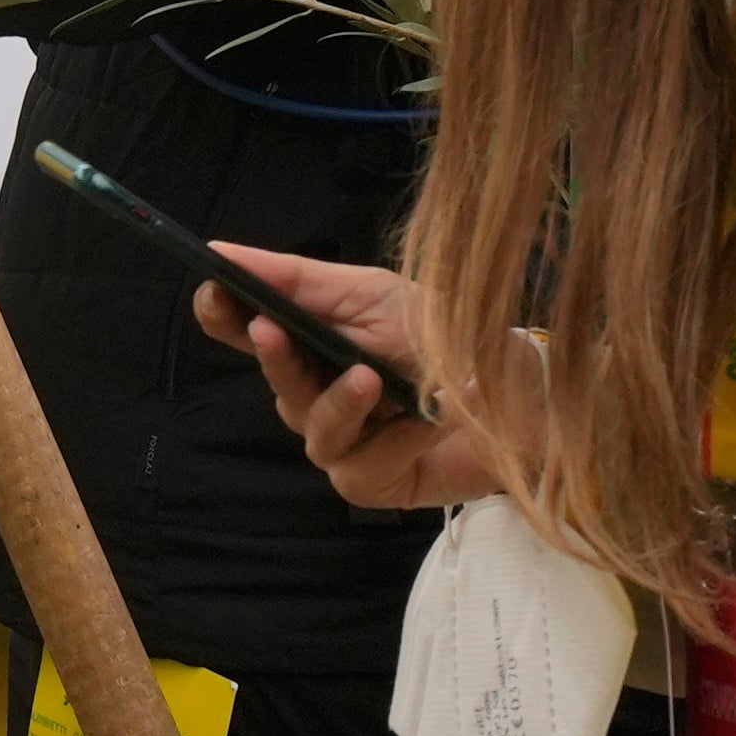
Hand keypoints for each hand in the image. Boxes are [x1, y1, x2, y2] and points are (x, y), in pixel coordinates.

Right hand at [198, 243, 505, 509]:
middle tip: (273, 331)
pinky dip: (397, 438)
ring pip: (314, 430)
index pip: (244, 332)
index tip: (214, 295)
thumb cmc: (445, 337)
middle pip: (274, 383)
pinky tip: (429, 418)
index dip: (220, 316)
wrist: (522, 394)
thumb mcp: (373, 293)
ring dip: (341, 402)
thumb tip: (219, 252)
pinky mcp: (371, 483)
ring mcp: (342, 445)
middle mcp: (315, 397)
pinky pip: (359, 467)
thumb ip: (297, 279)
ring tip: (372, 379)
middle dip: (274, 358)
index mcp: (309, 345)